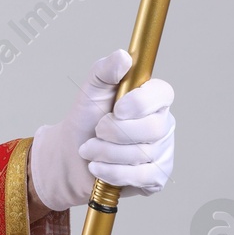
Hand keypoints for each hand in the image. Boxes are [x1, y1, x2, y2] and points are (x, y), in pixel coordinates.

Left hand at [30, 49, 174, 210]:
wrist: (70, 156)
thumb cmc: (86, 120)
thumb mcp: (91, 90)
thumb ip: (105, 70)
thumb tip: (123, 56)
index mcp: (152, 100)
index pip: (163, 94)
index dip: (140, 103)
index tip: (116, 108)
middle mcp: (163, 125)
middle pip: (153, 129)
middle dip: (114, 132)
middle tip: (96, 131)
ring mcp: (162, 152)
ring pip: (142, 154)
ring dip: (106, 153)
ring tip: (90, 150)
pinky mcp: (156, 177)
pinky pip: (142, 177)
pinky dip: (112, 173)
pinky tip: (98, 167)